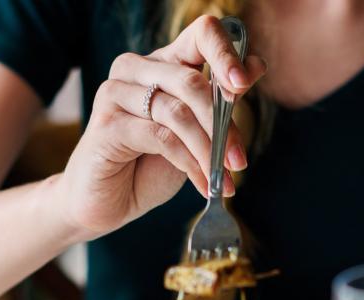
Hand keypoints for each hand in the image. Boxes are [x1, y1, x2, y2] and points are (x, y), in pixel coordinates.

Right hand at [55, 15, 265, 239]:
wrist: (109, 201)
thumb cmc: (152, 164)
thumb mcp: (196, 131)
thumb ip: (220, 101)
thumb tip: (256, 67)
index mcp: (164, 62)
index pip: (201, 34)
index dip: (226, 55)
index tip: (243, 85)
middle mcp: (136, 68)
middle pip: (192, 82)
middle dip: (223, 126)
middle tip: (239, 162)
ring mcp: (116, 92)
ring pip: (178, 113)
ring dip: (208, 150)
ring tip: (223, 179)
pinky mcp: (107, 123)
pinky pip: (161, 138)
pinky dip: (189, 164)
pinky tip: (202, 184)